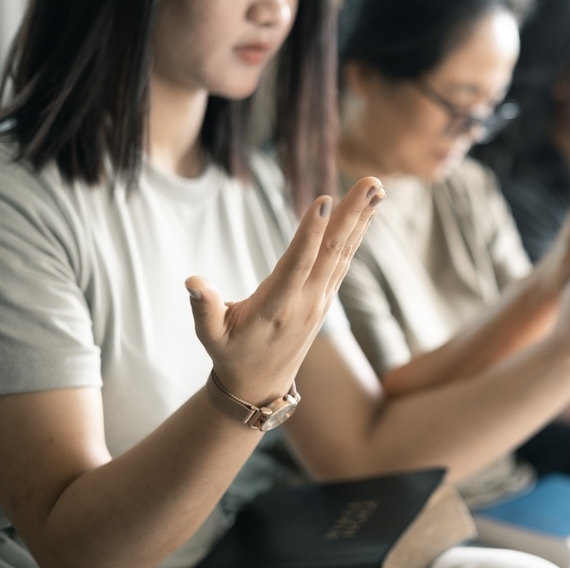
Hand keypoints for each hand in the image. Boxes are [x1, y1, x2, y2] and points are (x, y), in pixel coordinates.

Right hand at [184, 178, 383, 403]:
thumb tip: (192, 282)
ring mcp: (320, 299)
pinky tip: (365, 213)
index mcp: (277, 306)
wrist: (260, 386)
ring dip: (360, 218)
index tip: (324, 199)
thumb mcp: (210, 337)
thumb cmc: (230, 355)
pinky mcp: (325, 297)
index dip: (310, 232)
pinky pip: (343, 260)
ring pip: (343, 252)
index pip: (297, 264)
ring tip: (376, 188)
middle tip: (373, 182)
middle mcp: (306, 301)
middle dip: (352, 214)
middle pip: (332, 251)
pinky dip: (355, 234)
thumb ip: (204, 309)